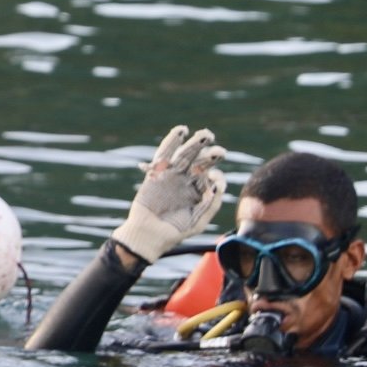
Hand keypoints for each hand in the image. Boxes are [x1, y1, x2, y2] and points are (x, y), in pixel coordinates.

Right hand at [112, 124, 225, 264]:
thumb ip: (211, 203)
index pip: (211, 174)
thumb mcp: (199, 220)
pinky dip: (171, 141)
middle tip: (218, 146)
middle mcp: (185, 180)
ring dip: (194, 143)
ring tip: (205, 134)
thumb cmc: (174, 231)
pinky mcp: (156, 173)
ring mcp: (171, 175)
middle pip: (199, 160)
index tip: (214, 177)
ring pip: (184, 154)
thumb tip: (219, 182)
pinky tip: (181, 131)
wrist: (148, 236)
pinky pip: (164, 154)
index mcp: (198, 190)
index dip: (215, 173)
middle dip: (209, 151)